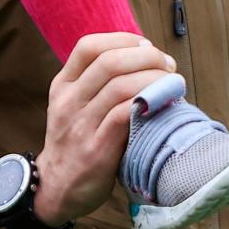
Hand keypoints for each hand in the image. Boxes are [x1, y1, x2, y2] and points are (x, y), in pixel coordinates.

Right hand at [33, 33, 176, 226]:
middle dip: (146, 57)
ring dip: (154, 80)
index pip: (88, 46)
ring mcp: (80, 125)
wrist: (56, 189)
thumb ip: (98, 82)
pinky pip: (123, 116)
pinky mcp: (96, 150)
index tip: (147, 46)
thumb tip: (146, 57)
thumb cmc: (76, 141)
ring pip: (120, 86)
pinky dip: (146, 104)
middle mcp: (69, 101)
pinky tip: (162, 105)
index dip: (123, 39)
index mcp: (63, 84)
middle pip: (109, 61)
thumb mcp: (74, 105)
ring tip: (173, 84)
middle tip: (168, 65)